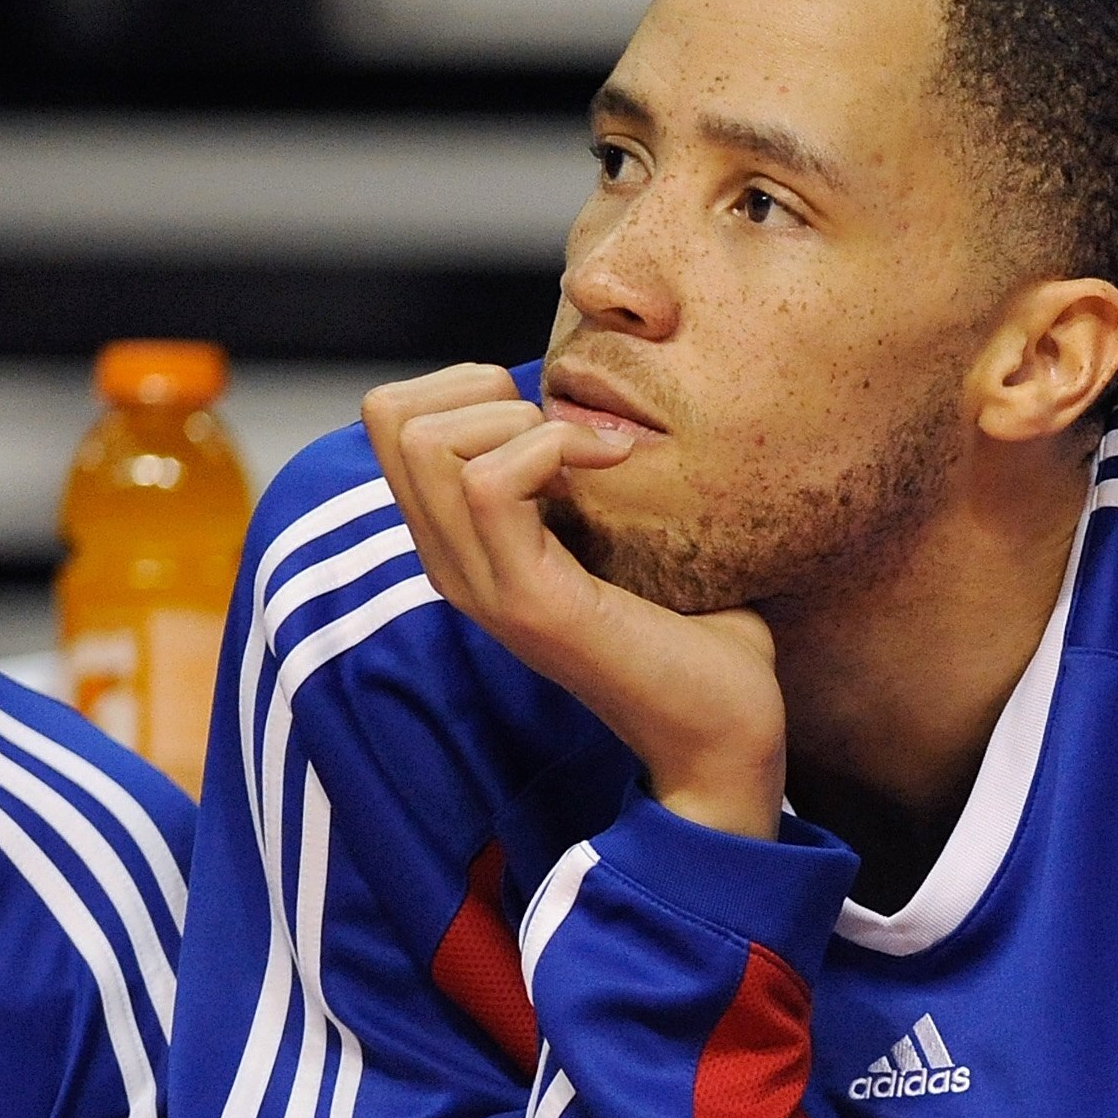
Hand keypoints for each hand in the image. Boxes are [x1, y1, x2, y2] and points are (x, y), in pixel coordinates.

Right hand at [363, 364, 785, 837]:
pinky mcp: (527, 599)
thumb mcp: (626, 533)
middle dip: (483, 389)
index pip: (393, 420)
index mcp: (465, 543)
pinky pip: (490, 483)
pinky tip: (611, 470)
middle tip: (565, 436)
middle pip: (390, 417)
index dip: (467, 386)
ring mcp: (482, 583)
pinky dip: (555, 448)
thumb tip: (598, 399)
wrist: (727, 731)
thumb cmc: (699, 634)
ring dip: (520, 420)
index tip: (552, 421)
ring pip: (426, 442)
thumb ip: (589, 472)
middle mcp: (455, 563)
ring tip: (590, 459)